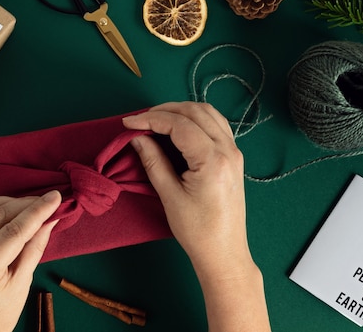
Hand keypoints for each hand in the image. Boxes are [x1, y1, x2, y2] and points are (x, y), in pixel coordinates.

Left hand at [0, 191, 61, 331]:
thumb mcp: (22, 282)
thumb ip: (35, 246)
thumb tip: (50, 217)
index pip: (14, 231)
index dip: (37, 211)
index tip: (55, 197)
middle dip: (26, 205)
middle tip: (47, 200)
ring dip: (9, 202)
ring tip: (30, 204)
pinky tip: (8, 208)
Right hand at [122, 101, 247, 274]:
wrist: (224, 252)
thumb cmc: (196, 230)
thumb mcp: (169, 195)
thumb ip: (153, 161)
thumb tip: (138, 138)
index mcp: (212, 160)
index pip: (179, 124)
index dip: (151, 119)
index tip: (128, 123)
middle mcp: (228, 150)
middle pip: (195, 111)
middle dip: (165, 110)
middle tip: (140, 119)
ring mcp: (234, 152)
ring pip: (208, 113)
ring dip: (181, 111)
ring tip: (157, 120)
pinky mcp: (234, 157)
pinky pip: (216, 124)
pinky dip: (196, 118)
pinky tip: (179, 127)